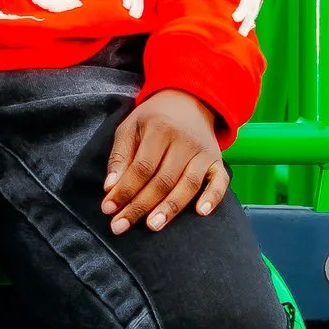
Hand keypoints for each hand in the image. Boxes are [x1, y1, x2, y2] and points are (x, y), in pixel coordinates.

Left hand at [102, 90, 228, 233]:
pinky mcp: (218, 161)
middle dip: (140, 206)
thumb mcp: (130, 127)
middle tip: (121, 226)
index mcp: (160, 129)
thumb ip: (119, 156)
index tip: (108, 209)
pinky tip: (201, 213)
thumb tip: (110, 188)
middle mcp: (184, 141)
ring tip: (152, 226)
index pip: (141, 167)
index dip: (124, 190)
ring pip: (188, 185)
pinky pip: (220, 182)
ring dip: (170, 208)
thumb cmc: (153, 119)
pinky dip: (212, 197)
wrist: (189, 101)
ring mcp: (204, 153)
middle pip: (162, 180)